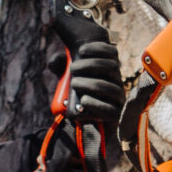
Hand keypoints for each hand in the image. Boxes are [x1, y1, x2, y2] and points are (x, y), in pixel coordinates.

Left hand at [51, 2, 124, 125]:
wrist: (82, 123)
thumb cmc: (76, 96)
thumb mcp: (67, 79)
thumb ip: (61, 68)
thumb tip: (54, 61)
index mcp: (108, 70)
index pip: (112, 52)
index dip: (99, 48)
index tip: (81, 50)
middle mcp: (116, 82)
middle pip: (112, 67)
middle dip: (91, 64)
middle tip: (72, 68)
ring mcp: (118, 99)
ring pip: (111, 88)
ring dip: (91, 84)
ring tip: (74, 83)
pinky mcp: (115, 116)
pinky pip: (110, 110)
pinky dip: (95, 104)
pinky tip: (82, 100)